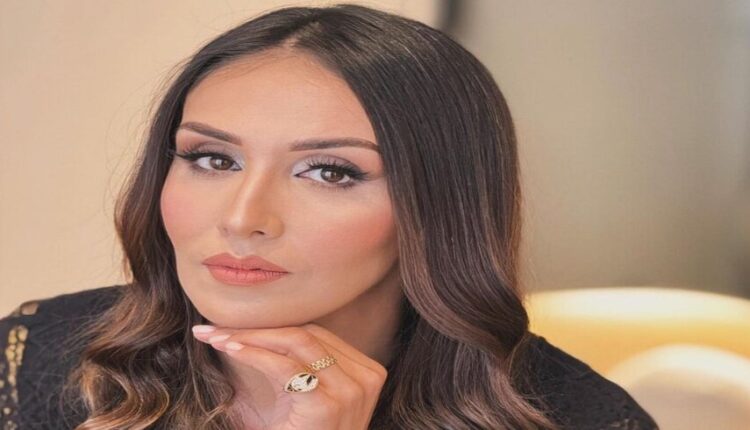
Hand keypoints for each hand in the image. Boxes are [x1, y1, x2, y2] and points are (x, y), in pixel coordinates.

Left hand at [191, 323, 387, 429]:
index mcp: (364, 372)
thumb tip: (256, 330)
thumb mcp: (307, 397)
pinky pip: (286, 367)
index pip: (315, 334)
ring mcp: (350, 392)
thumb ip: (300, 364)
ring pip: (297, 341)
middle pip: (306, 333)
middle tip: (215, 330)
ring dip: (251, 337)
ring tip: (218, 339)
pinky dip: (254, 354)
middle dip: (258, 328)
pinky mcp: (327, 406)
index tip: (232, 327)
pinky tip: (231, 351)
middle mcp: (365, 378)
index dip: (273, 326)